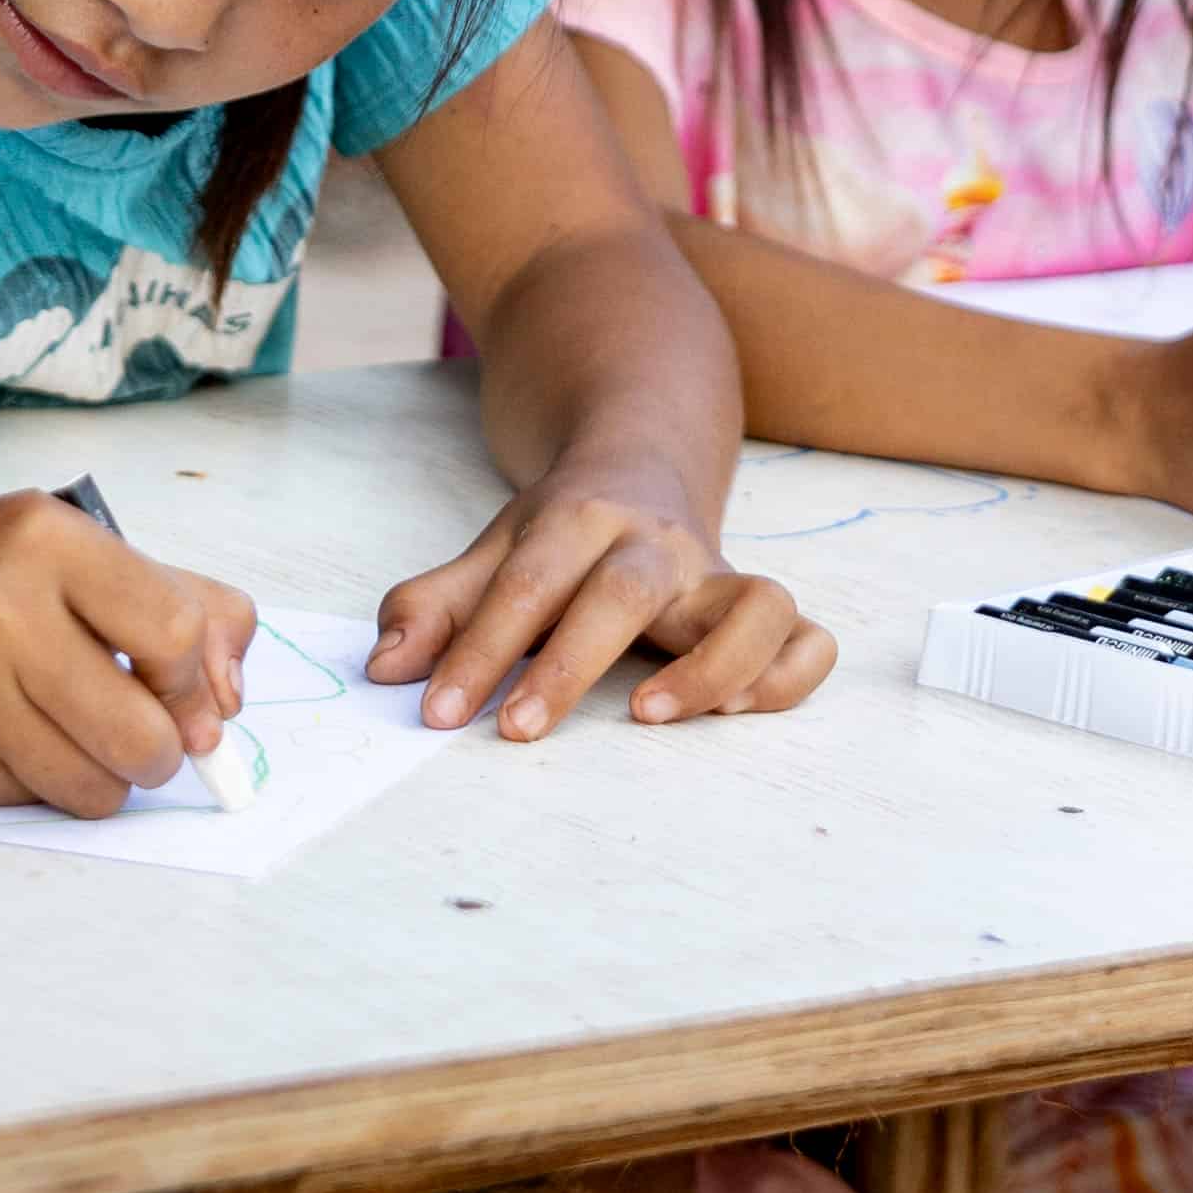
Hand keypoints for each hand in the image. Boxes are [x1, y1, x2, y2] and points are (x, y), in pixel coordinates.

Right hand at [0, 492, 257, 816]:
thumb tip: (227, 706)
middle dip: (164, 752)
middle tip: (147, 738)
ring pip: (94, 789)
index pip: (174, 633)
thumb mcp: (89, 553)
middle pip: (142, 735)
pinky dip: (43, 784)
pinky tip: (12, 736)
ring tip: (80, 734)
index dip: (195, 681)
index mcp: (47, 543)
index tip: (187, 694)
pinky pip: (33, 805)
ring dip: (109, 778)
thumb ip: (191, 609)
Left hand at [372, 456, 834, 741]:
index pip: (526, 586)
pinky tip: (732, 714)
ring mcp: (719, 574)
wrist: (644, 462)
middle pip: (626, 590)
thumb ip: (433, 606)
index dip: (476, 653)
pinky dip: (784, 679)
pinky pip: (807, 639)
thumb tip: (385, 668)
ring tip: (651, 718)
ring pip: (757, 604)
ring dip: (713, 667)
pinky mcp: (760, 607)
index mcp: (581, 521)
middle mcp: (658, 544)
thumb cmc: (561, 534)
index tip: (437, 713)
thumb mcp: (490, 551)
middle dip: (570, 663)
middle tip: (518, 729)